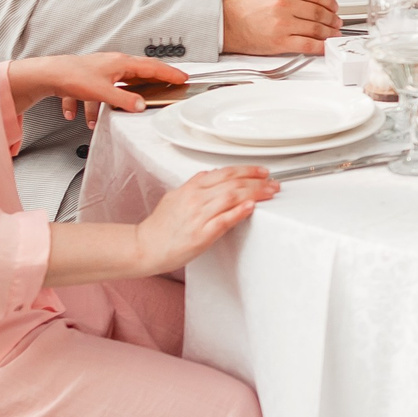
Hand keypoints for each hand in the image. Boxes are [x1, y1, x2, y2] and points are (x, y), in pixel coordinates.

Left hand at [5, 53, 182, 122]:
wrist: (47, 74)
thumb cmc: (72, 77)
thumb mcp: (103, 92)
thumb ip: (125, 100)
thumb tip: (141, 106)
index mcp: (121, 63)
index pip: (152, 67)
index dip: (169, 73)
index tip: (183, 77)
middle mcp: (112, 63)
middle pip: (137, 74)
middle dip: (150, 84)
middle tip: (165, 89)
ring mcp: (100, 70)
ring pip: (114, 87)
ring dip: (110, 104)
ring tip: (104, 117)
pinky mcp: (87, 78)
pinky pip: (94, 94)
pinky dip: (89, 106)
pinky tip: (80, 116)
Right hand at [131, 167, 277, 273]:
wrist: (144, 247)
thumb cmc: (160, 227)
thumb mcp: (174, 198)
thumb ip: (193, 187)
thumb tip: (210, 177)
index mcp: (190, 189)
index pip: (224, 172)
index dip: (246, 169)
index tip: (261, 171)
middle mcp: (195, 199)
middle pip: (232, 183)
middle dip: (257, 180)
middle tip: (273, 182)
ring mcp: (198, 216)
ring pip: (231, 197)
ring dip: (255, 193)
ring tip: (270, 192)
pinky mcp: (200, 235)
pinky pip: (223, 220)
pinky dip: (239, 212)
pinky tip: (251, 207)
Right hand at [222, 0, 339, 54]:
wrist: (224, 23)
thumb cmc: (243, 7)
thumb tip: (314, 1)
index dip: (331, 2)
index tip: (334, 7)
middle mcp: (284, 3)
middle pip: (320, 12)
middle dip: (333, 19)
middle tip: (337, 22)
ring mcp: (283, 23)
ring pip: (317, 29)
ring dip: (330, 33)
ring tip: (334, 34)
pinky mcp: (280, 42)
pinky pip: (308, 44)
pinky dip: (321, 46)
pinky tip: (326, 46)